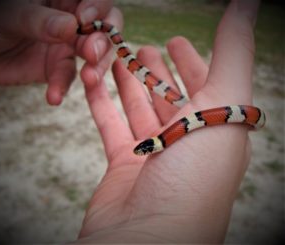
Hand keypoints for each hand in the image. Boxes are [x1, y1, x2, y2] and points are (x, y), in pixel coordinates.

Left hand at [0, 0, 116, 104]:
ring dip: (96, 68)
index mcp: (63, 0)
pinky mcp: (58, 69)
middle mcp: (71, 23)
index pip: (96, 1)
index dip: (98, 10)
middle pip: (104, 30)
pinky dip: (62, 88)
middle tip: (92, 54)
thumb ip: (41, 21)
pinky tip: (54, 96)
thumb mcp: (10, 15)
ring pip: (94, 57)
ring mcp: (66, 47)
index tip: (85, 21)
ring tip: (89, 78)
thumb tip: (73, 27)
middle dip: (103, 43)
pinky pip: (67, 79)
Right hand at [78, 0, 258, 242]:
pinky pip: (109, 124)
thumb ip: (234, 51)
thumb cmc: (195, 175)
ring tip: (118, 57)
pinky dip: (100, 100)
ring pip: (138, 108)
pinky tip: (92, 77)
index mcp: (215, 129)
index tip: (176, 41)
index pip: (205, 87)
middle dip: (157, 71)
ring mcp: (154, 154)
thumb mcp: (224, 102)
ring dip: (128, 82)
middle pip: (170, 97)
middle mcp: (187, 143)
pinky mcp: (123, 165)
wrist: (150, 236)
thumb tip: (248, 2)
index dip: (193, 61)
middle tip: (144, 48)